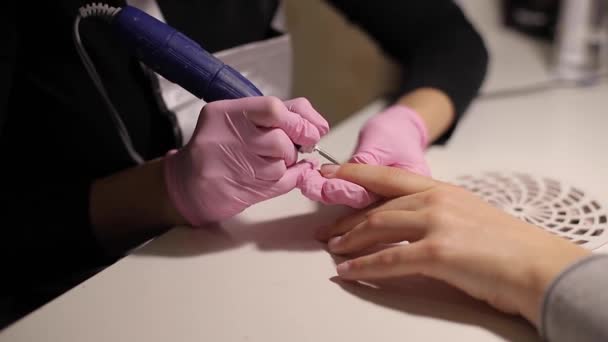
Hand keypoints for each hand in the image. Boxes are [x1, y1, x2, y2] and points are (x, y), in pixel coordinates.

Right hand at [164, 97, 328, 224]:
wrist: (186, 184)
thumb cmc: (216, 147)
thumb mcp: (236, 120)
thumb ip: (274, 117)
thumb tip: (316, 126)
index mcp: (228, 113)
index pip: (274, 108)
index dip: (302, 119)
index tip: (313, 128)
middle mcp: (230, 138)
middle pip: (281, 139)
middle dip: (299, 143)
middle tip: (302, 145)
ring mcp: (235, 166)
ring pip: (283, 163)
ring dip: (288, 163)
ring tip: (274, 161)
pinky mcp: (244, 190)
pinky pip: (282, 182)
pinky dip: (288, 178)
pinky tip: (275, 174)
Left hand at [298, 105, 429, 207]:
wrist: (403, 130)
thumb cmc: (396, 133)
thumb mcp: (382, 141)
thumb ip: (364, 160)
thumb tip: (341, 173)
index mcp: (413, 188)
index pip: (377, 195)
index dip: (349, 192)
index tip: (327, 187)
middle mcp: (400, 201)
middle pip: (363, 205)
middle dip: (333, 195)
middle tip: (310, 186)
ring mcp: (384, 201)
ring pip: (353, 204)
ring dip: (328, 195)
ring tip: (308, 185)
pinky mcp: (369, 197)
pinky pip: (350, 198)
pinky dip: (331, 192)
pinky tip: (314, 187)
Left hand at [316, 163, 589, 327]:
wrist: (538, 266)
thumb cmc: (508, 246)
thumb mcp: (468, 216)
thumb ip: (438, 214)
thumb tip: (411, 224)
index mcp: (443, 190)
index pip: (388, 177)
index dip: (355, 174)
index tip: (330, 174)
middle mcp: (435, 200)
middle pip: (377, 207)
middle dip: (346, 220)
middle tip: (325, 230)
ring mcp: (435, 223)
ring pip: (377, 228)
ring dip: (350, 240)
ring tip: (333, 250)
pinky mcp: (437, 250)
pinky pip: (389, 259)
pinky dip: (364, 267)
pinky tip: (348, 273)